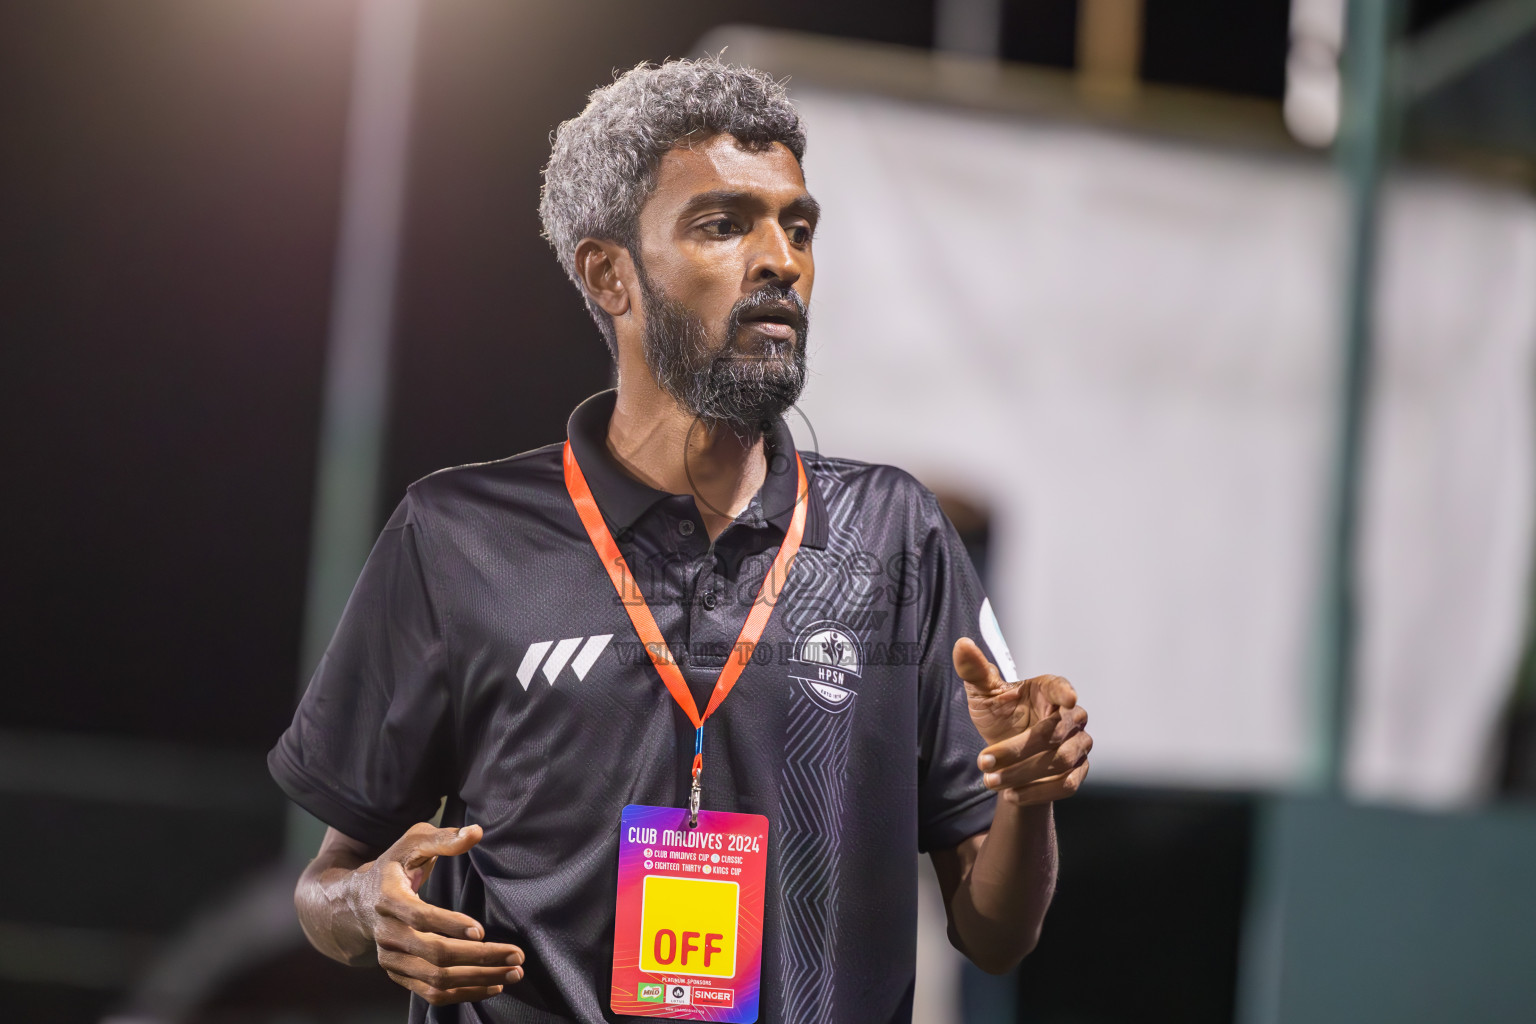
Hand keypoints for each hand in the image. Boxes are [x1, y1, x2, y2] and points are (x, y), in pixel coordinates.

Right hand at [348, 822, 523, 1005]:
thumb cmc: (394, 865)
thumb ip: (443, 838)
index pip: (420, 917)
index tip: (481, 930)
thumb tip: (475, 832)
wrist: (358, 901)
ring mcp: (391, 958)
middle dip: (478, 957)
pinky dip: (462, 993)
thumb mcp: (413, 842)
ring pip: (436, 979)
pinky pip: (430, 993)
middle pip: (434, 954)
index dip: (449, 925)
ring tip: (512, 974)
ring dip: (477, 979)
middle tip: (516, 955)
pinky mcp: (398, 974)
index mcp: (388, 897)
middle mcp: (387, 933)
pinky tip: (492, 986)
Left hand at [953, 637, 1090, 805]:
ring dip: (1022, 774)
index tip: (1067, 698)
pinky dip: (1038, 792)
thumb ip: (974, 670)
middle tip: (984, 762)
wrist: (1007, 757)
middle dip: (1016, 750)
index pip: (1061, 688)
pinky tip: (1012, 794)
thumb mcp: (982, 694)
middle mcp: (1071, 716)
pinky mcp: (1078, 771)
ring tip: (991, 781)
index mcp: (1049, 690)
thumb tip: (962, 646)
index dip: (1064, 692)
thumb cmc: (999, 717)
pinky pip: (1067, 785)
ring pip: (1060, 762)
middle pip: (1052, 734)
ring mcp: (1078, 744)